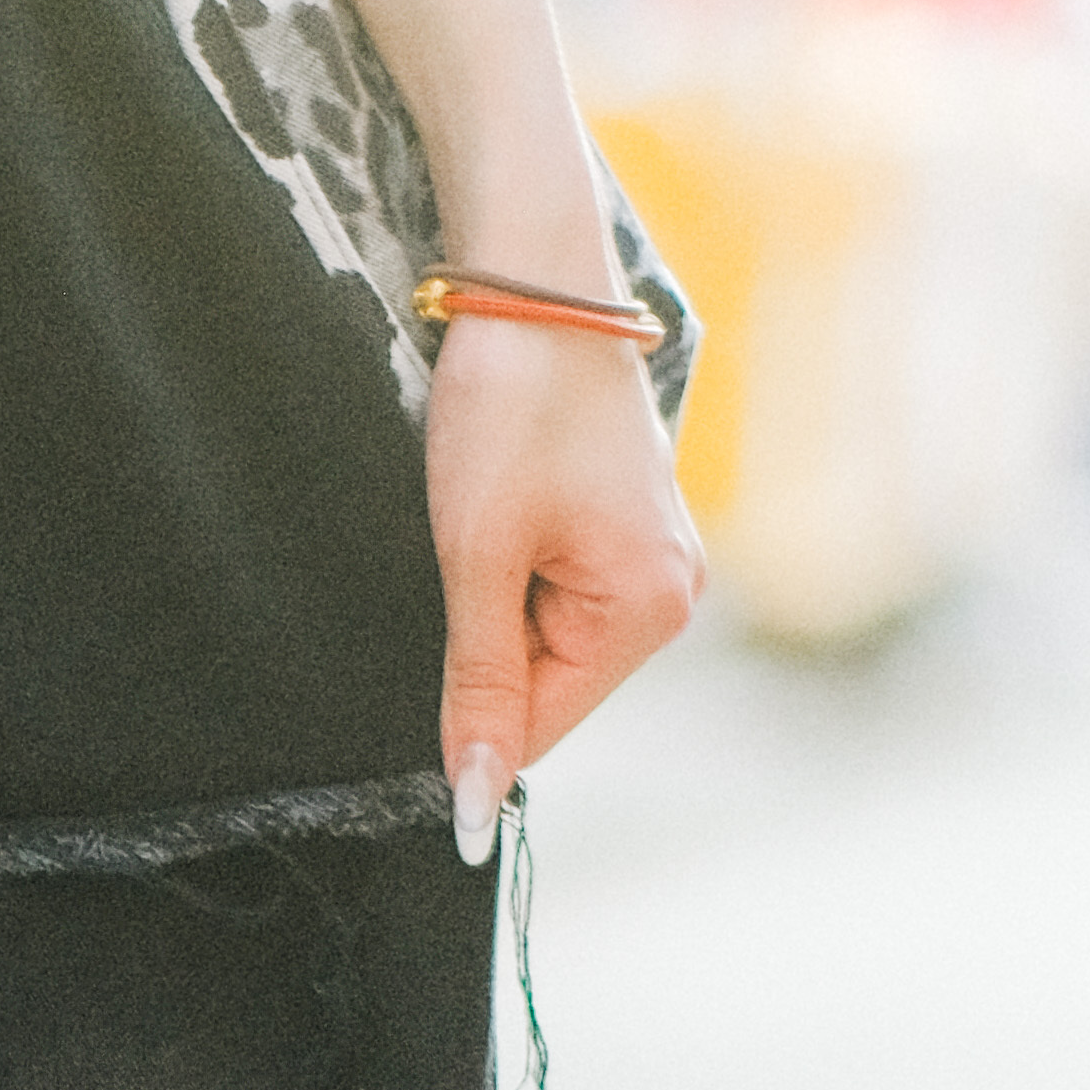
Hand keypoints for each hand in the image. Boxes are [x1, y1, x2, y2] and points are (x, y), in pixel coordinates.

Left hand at [425, 310, 707, 856]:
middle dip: (484, 648)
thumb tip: (478, 804)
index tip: (415, 678)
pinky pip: (554, 590)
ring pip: (542, 638)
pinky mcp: (626, 526)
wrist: (532, 285)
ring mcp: (654, 556)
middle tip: (460, 557)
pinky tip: (495, 515)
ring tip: (481, 524)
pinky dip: (509, 572)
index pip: (543, 727)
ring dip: (493, 606)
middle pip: (546, 685)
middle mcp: (673, 592)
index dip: (472, 727)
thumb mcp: (478, 557)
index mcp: (651, 609)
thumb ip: (479, 685)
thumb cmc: (509, 409)